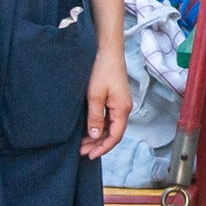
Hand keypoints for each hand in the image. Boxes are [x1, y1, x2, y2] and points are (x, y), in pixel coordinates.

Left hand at [79, 43, 130, 159]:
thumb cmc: (102, 69)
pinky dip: (99, 126)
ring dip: (98, 136)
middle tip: (82, 152)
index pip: (115, 136)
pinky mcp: (114, 99)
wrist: (107, 50)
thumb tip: (96, 137)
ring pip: (110, 127)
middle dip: (98, 145)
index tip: (89, 155)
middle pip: (113, 133)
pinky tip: (89, 130)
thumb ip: (96, 117)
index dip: (103, 148)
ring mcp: (119, 104)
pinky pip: (108, 118)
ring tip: (83, 144)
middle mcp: (123, 108)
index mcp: (122, 109)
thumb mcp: (95, 95)